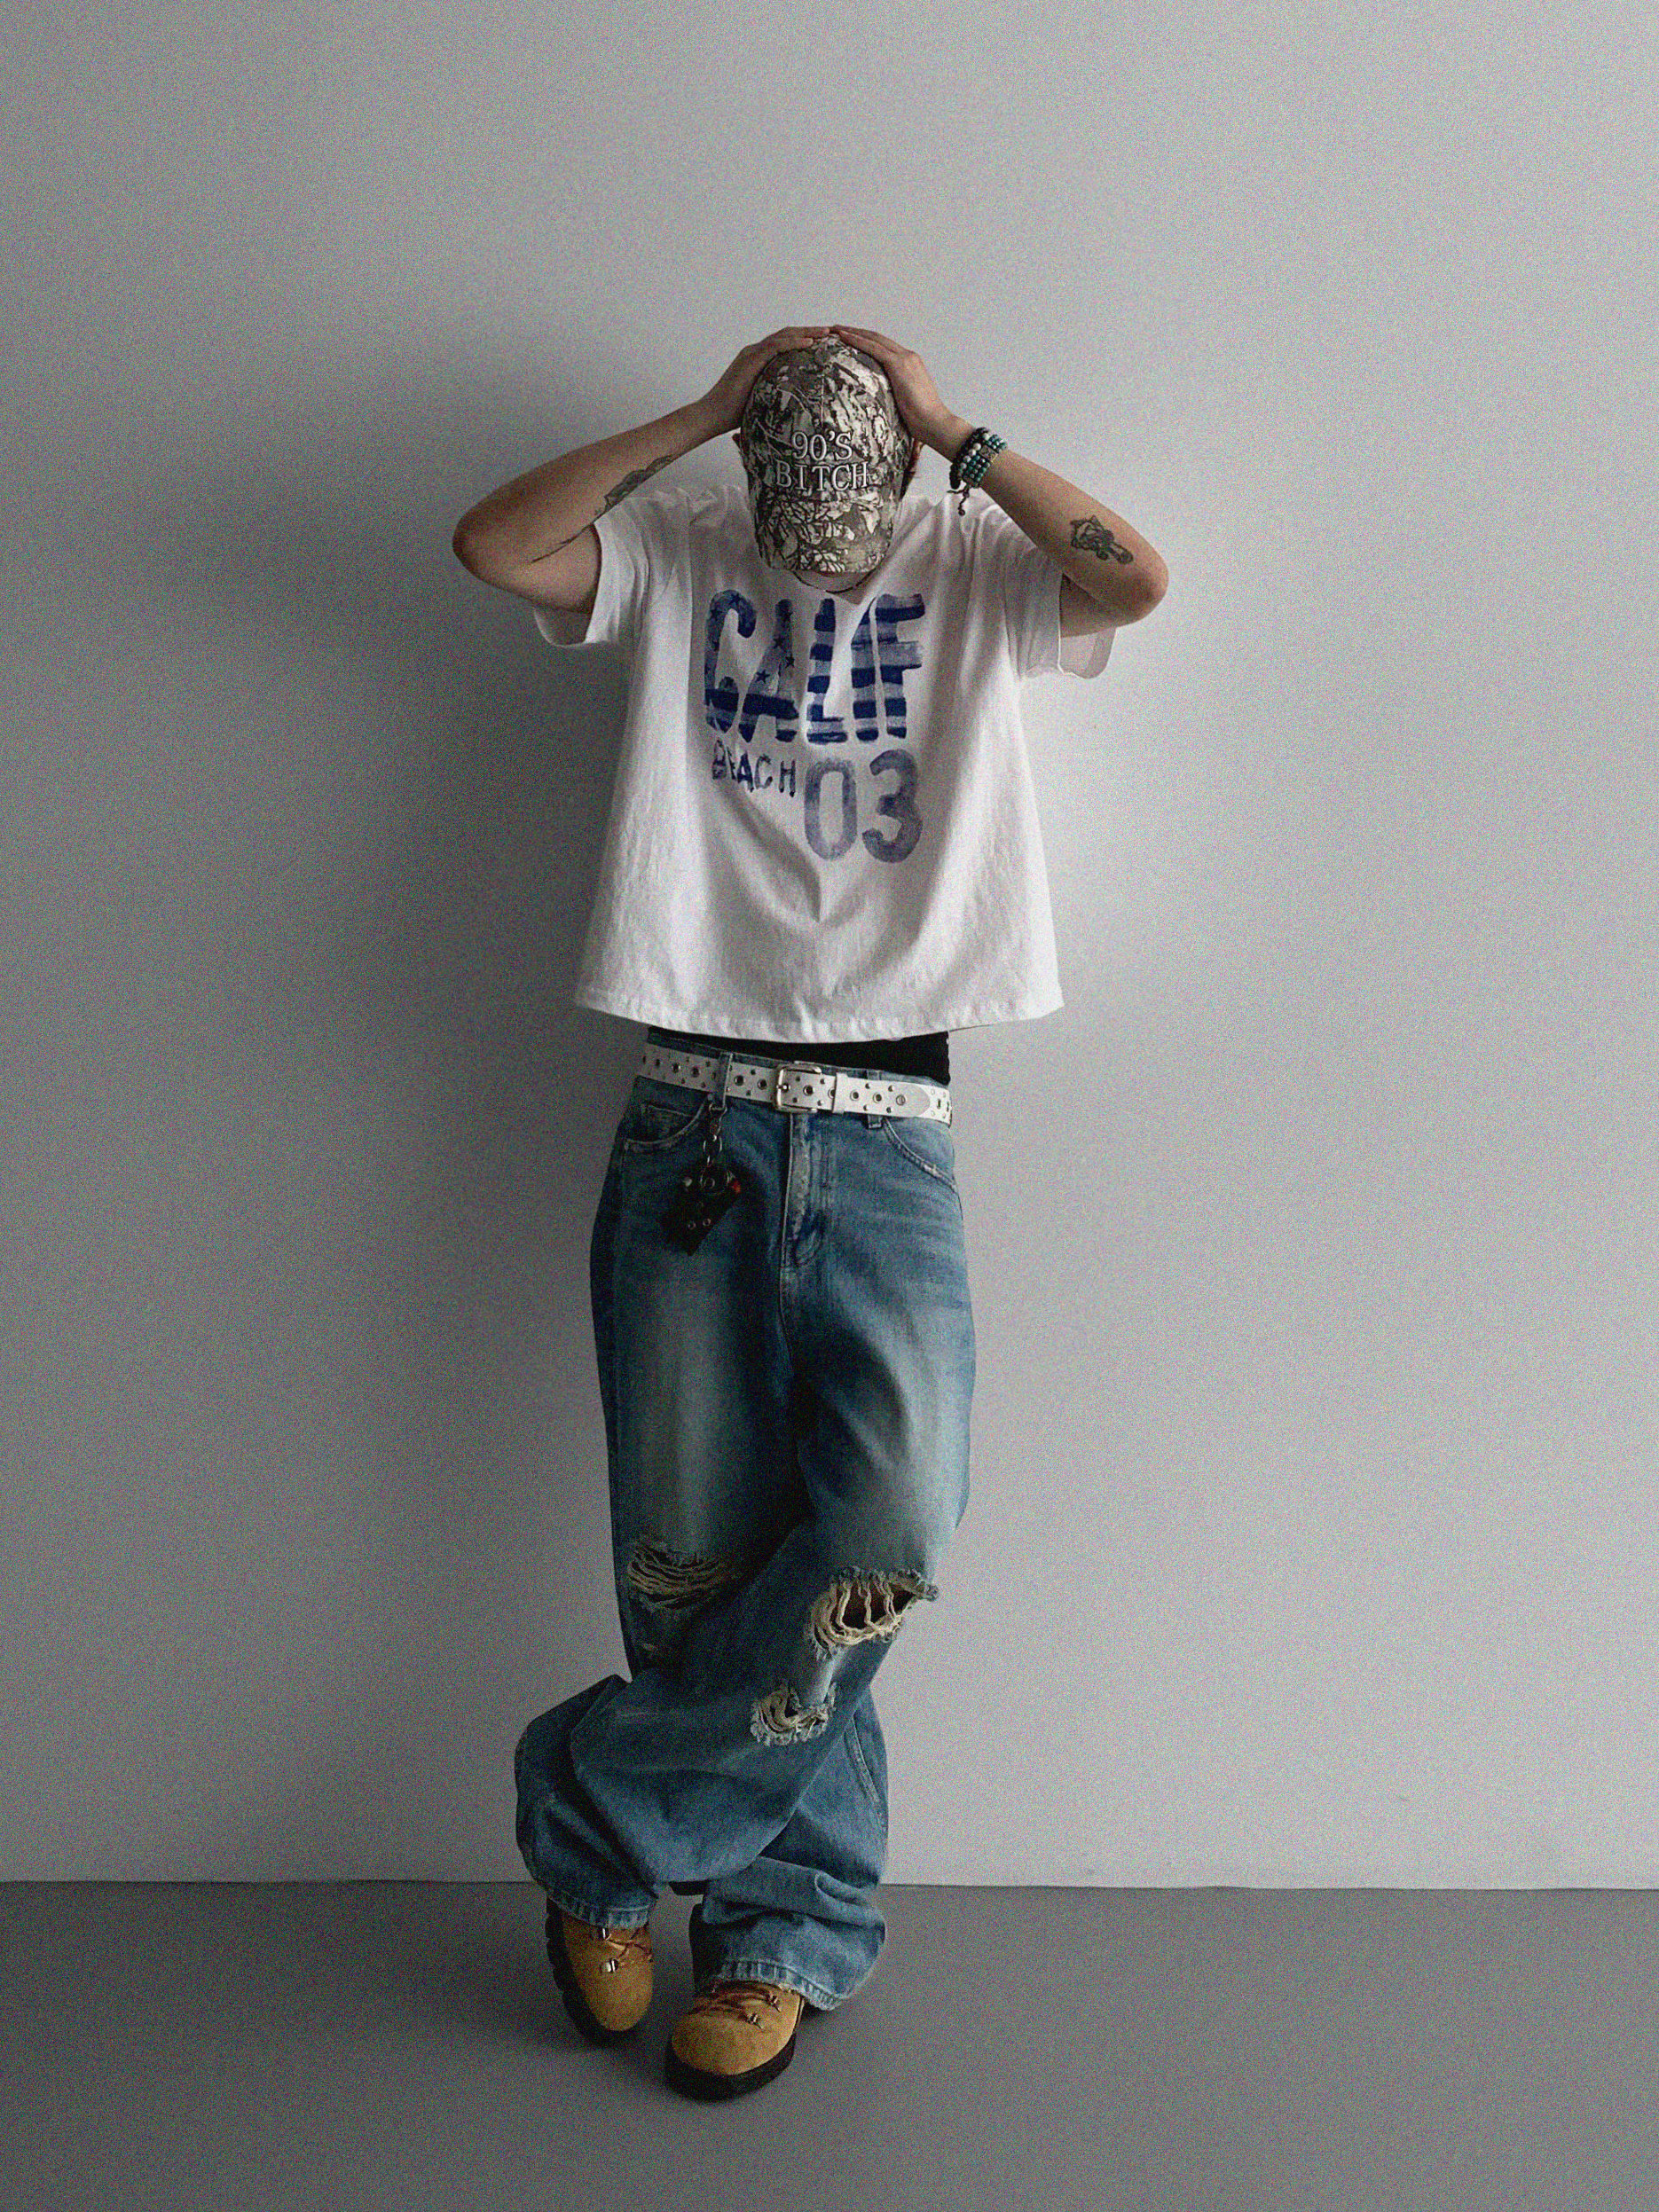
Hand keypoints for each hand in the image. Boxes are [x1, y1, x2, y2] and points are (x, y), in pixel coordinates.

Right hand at [697, 326, 831, 437]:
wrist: (712, 415)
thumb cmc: (734, 415)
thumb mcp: (761, 401)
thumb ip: (775, 396)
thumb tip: (794, 407)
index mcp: (758, 360)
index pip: (785, 344)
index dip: (805, 340)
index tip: (824, 342)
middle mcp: (755, 352)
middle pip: (787, 335)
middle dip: (810, 332)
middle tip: (831, 332)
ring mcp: (752, 354)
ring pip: (784, 336)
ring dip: (806, 333)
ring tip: (826, 333)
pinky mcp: (750, 360)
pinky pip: (775, 346)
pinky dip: (794, 343)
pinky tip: (810, 343)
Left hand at [829, 325, 962, 454]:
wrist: (934, 422)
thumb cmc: (922, 421)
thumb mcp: (905, 404)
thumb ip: (895, 397)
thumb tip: (881, 407)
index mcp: (911, 364)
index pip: (885, 348)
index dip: (867, 341)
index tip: (851, 339)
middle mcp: (908, 357)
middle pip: (877, 338)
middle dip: (857, 332)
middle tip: (838, 329)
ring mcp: (904, 359)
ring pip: (873, 339)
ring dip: (853, 332)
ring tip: (835, 329)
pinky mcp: (898, 365)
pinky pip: (873, 348)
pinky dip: (857, 340)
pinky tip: (843, 337)